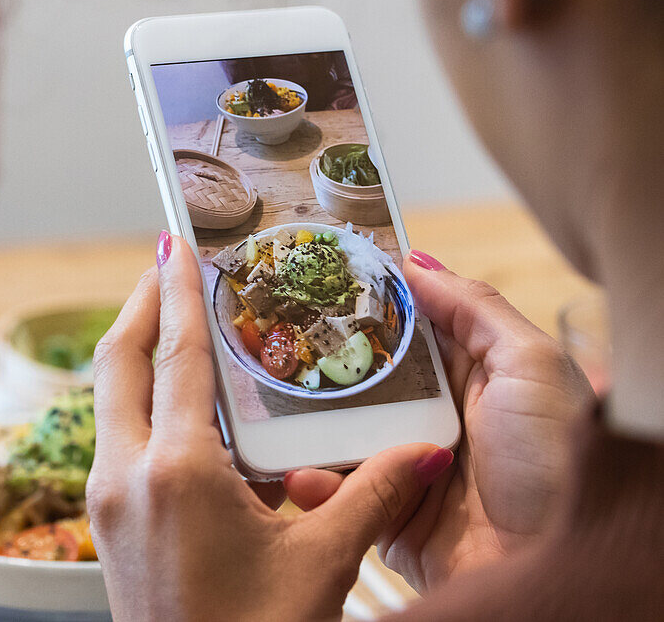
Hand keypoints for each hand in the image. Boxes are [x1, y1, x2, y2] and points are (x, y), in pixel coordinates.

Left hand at [87, 233, 454, 620]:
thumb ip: (372, 496)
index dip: (180, 295)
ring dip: (138, 354)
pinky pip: (115, 436)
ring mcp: (107, 499)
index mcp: (176, 471)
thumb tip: (425, 449)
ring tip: (174, 323)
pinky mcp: (106, 523)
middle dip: (143, 307)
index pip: (178, 357)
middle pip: (118, 364)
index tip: (174, 245)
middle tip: (168, 267)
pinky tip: (176, 406)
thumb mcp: (320, 566)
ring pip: (109, 399)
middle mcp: (125, 474)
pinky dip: (138, 401)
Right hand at [285, 251, 594, 592]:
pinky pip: (342, 495)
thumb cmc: (554, 460)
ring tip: (270, 412)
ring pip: (342, 436)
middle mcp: (434, 419)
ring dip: (308, 428)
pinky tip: (298, 471)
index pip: (406, 331)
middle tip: (271, 346)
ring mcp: (407, 468)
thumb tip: (416, 260)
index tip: (314, 282)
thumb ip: (474, 308)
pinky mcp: (388, 517)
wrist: (547, 564)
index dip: (364, 307)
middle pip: (364, 382)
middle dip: (320, 367)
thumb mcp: (530, 364)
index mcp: (468, 378)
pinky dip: (317, 486)